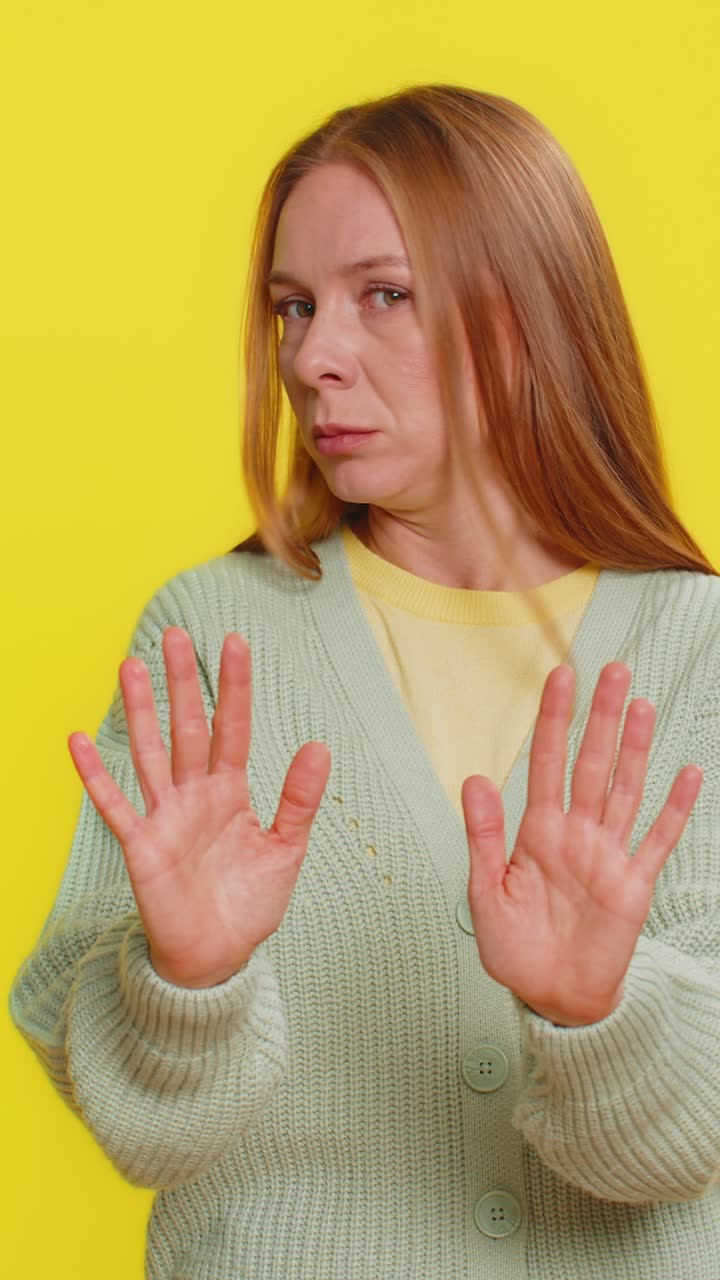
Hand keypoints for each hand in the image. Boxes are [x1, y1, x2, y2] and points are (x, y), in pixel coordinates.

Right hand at [68, 628, 331, 987]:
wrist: (218, 956)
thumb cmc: (250, 903)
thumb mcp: (285, 849)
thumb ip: (299, 800)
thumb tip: (319, 745)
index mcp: (231, 792)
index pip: (232, 728)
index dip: (234, 687)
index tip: (234, 643)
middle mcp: (195, 794)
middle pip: (187, 727)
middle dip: (182, 682)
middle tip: (175, 633)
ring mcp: (165, 816)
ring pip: (150, 752)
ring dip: (139, 711)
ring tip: (130, 665)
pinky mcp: (141, 845)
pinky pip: (115, 805)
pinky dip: (95, 775)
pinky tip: (78, 740)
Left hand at [460, 662, 703, 1025]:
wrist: (551, 998)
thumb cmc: (515, 949)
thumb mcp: (486, 893)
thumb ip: (483, 836)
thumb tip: (473, 779)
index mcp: (537, 833)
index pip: (547, 762)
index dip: (554, 720)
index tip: (561, 678)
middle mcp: (576, 834)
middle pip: (592, 764)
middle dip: (601, 717)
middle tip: (613, 670)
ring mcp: (608, 856)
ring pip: (625, 789)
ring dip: (634, 748)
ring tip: (641, 705)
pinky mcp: (633, 885)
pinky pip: (657, 840)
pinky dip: (674, 809)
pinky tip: (687, 774)